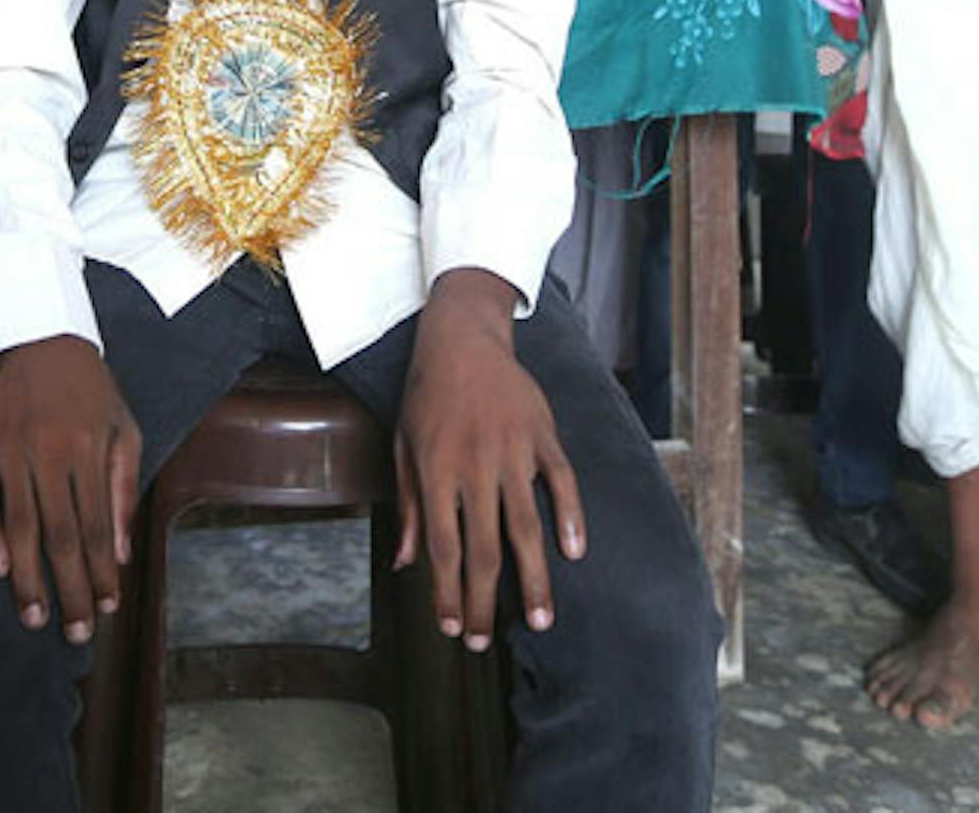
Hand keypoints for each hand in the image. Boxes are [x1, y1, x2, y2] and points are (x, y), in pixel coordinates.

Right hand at [0, 336, 139, 641]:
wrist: (38, 336)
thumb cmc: (89, 390)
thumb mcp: (123, 428)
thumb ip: (122, 488)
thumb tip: (119, 553)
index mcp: (90, 450)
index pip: (97, 527)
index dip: (101, 573)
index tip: (107, 608)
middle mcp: (50, 453)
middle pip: (61, 535)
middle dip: (69, 589)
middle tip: (75, 632)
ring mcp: (11, 450)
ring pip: (20, 525)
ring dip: (28, 577)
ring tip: (35, 617)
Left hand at [395, 270, 584, 650]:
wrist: (461, 338)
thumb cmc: (426, 397)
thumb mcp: (404, 448)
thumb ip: (411, 508)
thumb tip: (407, 564)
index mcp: (436, 471)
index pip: (444, 548)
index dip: (447, 593)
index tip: (450, 628)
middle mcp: (475, 465)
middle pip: (483, 548)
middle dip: (483, 601)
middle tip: (485, 640)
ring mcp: (513, 449)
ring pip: (526, 526)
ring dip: (533, 578)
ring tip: (539, 619)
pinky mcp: (542, 434)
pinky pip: (562, 481)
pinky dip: (571, 517)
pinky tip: (575, 552)